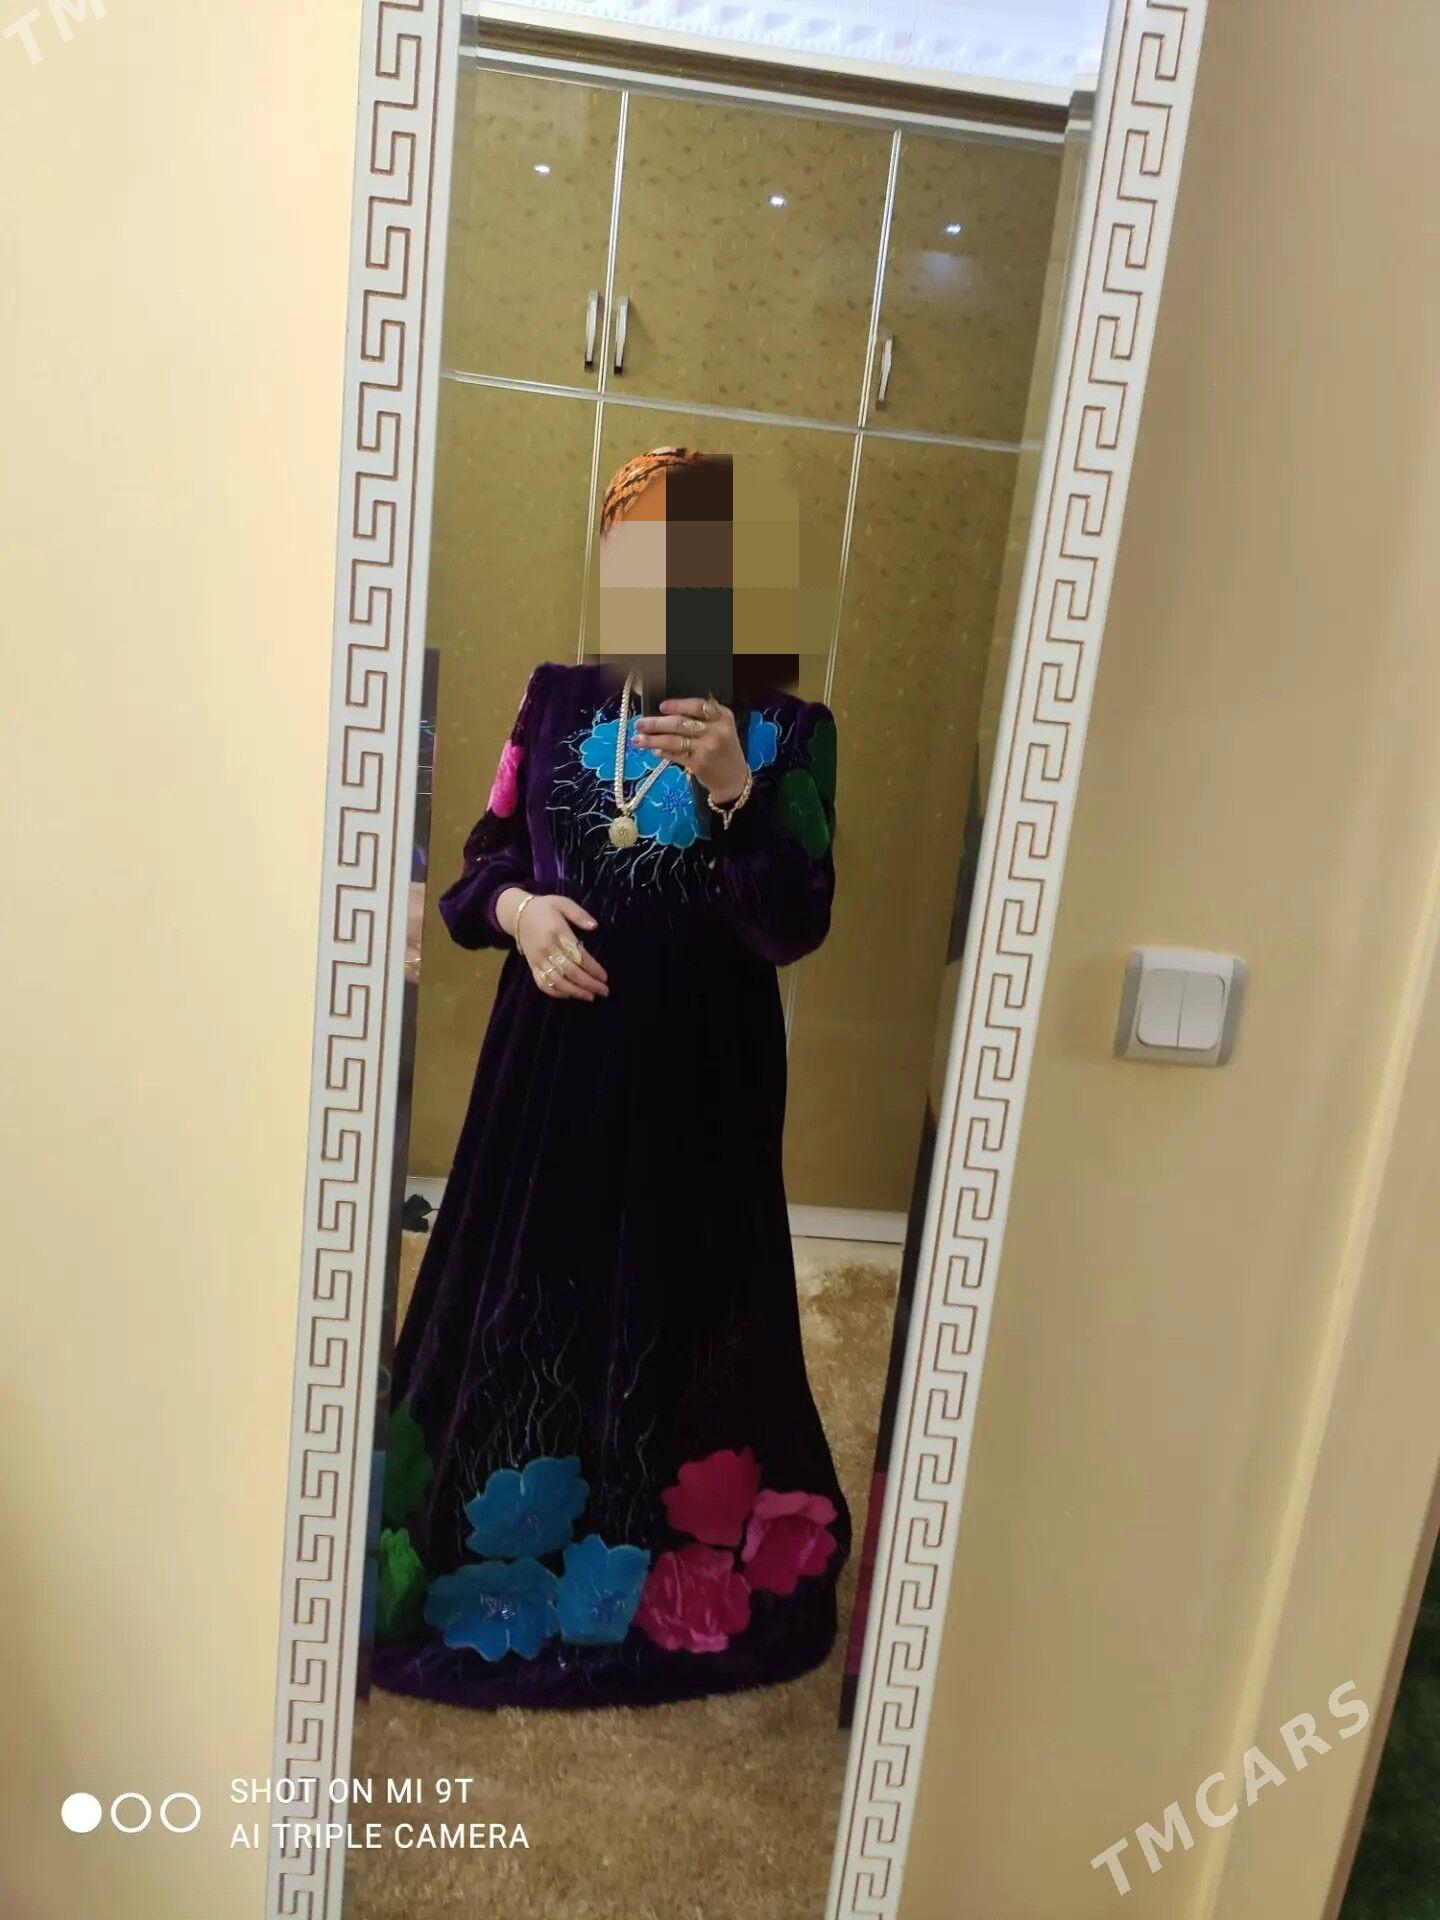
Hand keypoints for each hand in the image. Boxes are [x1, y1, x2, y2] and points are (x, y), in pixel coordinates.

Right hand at [497, 890, 608, 1000]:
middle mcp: (547, 948)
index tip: (604, 976)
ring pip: (557, 980)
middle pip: (570, 971)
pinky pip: (542, 983)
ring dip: (575, 991)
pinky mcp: (532, 965)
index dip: (592, 968)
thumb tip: (595, 926)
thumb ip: (579, 914)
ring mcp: (538, 959)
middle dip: (588, 983)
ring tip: (590, 996)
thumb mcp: (563, 902)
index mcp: (558, 932)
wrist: (517, 913)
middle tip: (604, 991)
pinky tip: (569, 995)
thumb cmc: (545, 907)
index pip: (578, 955)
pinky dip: (555, 992)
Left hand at [633, 697, 748, 803]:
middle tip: (639, 724)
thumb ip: (703, 716)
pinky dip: (662, 752)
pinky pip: (675, 755)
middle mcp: (716, 731)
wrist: (733, 778)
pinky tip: (653, 751)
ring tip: (637, 739)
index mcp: (722, 716)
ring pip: (674, 741)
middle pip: (680, 723)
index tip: (661, 706)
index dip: (677, 705)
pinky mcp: (699, 764)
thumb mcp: (722, 727)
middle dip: (656, 723)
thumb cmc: (723, 748)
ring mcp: (707, 749)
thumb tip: (668, 712)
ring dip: (653, 740)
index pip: (698, 706)